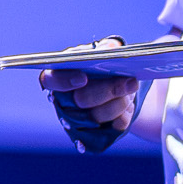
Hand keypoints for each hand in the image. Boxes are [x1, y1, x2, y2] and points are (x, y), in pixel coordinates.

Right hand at [39, 36, 142, 152]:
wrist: (119, 87)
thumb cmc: (106, 66)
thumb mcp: (106, 53)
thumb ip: (106, 48)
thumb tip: (110, 49)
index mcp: (59, 76)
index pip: (50, 80)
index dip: (64, 80)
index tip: (83, 78)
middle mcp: (64, 100)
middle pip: (81, 99)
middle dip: (108, 90)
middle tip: (130, 82)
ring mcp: (77, 120)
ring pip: (97, 116)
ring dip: (119, 103)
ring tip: (132, 89)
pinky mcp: (94, 134)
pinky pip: (110, 129)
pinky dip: (123, 117)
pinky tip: (129, 107)